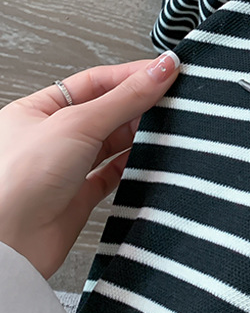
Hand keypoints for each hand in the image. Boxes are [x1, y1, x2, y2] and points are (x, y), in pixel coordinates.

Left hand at [0, 51, 180, 278]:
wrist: (9, 243)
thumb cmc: (17, 181)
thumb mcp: (78, 123)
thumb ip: (125, 97)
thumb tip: (161, 70)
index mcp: (37, 110)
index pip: (94, 82)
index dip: (131, 75)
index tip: (165, 72)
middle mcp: (49, 138)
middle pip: (105, 111)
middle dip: (137, 105)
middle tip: (170, 100)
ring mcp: (64, 169)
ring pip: (110, 143)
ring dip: (137, 136)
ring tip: (164, 128)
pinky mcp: (78, 198)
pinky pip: (112, 175)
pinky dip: (131, 166)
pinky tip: (146, 159)